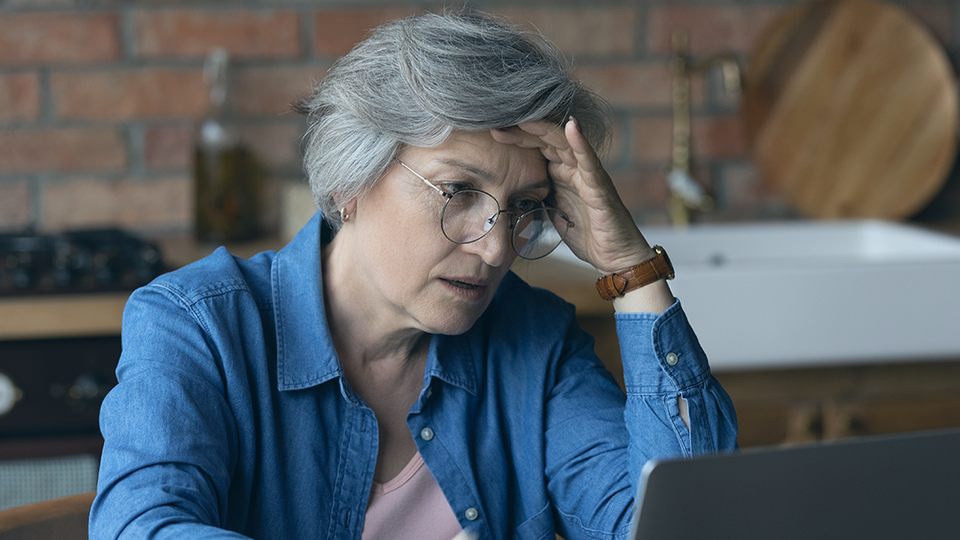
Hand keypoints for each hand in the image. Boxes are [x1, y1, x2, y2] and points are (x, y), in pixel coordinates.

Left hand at [490, 118, 654, 273]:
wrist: (615, 257)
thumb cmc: (587, 234)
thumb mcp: (551, 213)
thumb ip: (536, 197)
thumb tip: (509, 192)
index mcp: (560, 174)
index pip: (536, 148)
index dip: (515, 139)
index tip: (490, 133)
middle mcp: (574, 169)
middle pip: (546, 141)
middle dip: (522, 131)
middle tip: (496, 123)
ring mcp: (588, 175)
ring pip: (565, 144)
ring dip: (544, 130)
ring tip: (524, 118)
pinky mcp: (600, 187)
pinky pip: (590, 162)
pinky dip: (581, 142)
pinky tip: (572, 125)